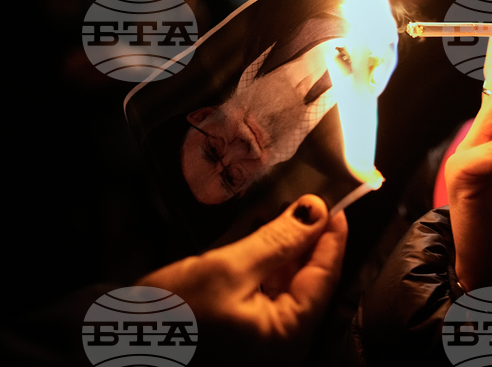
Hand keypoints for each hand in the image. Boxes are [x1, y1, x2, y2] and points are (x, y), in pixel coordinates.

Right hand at [138, 195, 347, 365]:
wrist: (106, 343)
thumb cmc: (170, 315)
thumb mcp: (228, 270)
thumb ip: (278, 240)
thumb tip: (315, 211)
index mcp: (287, 336)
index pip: (325, 277)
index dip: (331, 235)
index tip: (337, 200)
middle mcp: (277, 341)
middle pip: (304, 278)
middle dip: (303, 236)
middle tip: (307, 195)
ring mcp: (254, 336)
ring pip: (279, 279)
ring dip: (278, 242)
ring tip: (281, 203)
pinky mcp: (230, 326)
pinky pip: (254, 287)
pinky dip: (255, 257)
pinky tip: (255, 224)